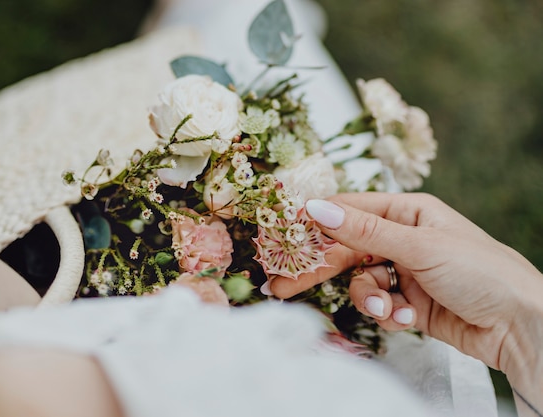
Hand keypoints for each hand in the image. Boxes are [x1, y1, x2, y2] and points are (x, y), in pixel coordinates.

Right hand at [270, 193, 542, 401]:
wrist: (520, 324)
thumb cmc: (479, 271)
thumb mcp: (419, 246)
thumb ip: (364, 230)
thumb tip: (316, 208)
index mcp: (408, 212)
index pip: (350, 211)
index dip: (316, 223)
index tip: (283, 235)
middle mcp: (403, 239)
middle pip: (347, 250)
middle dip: (321, 269)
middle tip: (282, 286)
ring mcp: (405, 272)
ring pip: (361, 282)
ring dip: (368, 298)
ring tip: (385, 310)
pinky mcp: (409, 302)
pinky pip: (379, 304)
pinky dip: (387, 314)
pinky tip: (406, 319)